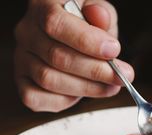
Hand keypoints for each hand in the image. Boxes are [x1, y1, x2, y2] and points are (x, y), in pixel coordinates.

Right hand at [14, 0, 133, 111]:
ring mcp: (22, 59)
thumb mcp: (98, 10)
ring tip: (111, 86)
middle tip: (122, 76)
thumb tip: (101, 16)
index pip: (56, 24)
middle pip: (57, 57)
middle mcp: (27, 33)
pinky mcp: (23, 82)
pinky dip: (64, 101)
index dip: (87, 41)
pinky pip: (36, 98)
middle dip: (96, 70)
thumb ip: (101, 13)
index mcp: (42, 7)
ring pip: (49, 80)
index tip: (114, 50)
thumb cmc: (85, 23)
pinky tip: (83, 94)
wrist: (70, 35)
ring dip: (87, 88)